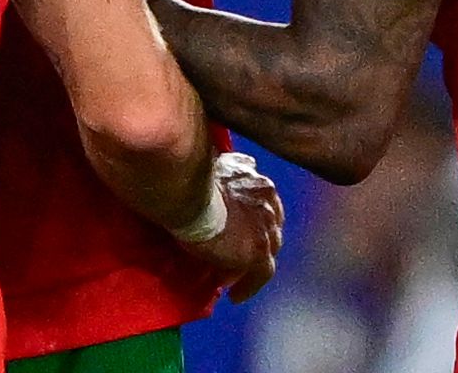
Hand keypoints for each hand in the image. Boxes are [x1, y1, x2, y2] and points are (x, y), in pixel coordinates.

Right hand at [178, 152, 284, 303]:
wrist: (187, 190)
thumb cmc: (193, 175)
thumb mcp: (221, 163)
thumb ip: (237, 166)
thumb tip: (248, 162)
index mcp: (260, 184)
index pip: (267, 207)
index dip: (255, 221)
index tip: (241, 232)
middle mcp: (269, 204)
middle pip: (271, 230)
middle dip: (257, 243)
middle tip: (237, 258)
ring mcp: (265, 227)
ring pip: (268, 253)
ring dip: (251, 266)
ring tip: (233, 278)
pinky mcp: (256, 250)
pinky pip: (260, 275)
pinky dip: (248, 286)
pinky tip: (234, 296)